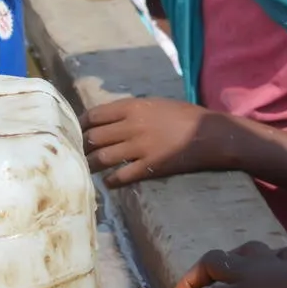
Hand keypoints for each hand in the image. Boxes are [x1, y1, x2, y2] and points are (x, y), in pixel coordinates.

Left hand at [82, 97, 242, 186]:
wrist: (212, 133)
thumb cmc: (186, 115)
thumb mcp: (155, 104)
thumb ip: (131, 111)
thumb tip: (108, 120)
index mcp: (132, 106)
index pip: (93, 115)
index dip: (79, 125)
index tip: (73, 132)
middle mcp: (132, 125)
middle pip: (93, 137)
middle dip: (80, 147)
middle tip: (74, 155)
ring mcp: (140, 146)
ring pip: (102, 158)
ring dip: (90, 165)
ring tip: (85, 170)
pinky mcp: (150, 166)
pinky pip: (121, 176)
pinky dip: (110, 181)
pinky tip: (107, 183)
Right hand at [170, 241, 286, 287]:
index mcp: (236, 266)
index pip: (205, 265)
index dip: (189, 281)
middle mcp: (257, 259)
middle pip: (232, 255)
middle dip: (219, 268)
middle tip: (212, 285)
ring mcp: (283, 263)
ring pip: (262, 255)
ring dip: (251, 265)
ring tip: (247, 278)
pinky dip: (281, 268)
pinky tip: (284, 275)